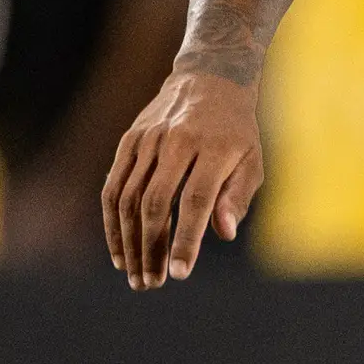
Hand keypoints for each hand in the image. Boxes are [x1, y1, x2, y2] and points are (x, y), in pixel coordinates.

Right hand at [103, 68, 265, 287]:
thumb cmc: (236, 133)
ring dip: (128, 242)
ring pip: (129, 198)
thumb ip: (237, 198)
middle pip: (155, 203)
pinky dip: (112, 222)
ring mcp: (148, 140)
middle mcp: (176, 142)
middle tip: (152, 283)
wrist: (208, 80)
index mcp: (213, 149)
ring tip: (135, 276)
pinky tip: (119, 251)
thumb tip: (224, 234)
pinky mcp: (129, 141)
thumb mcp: (251, 162)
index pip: (196, 200)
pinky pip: (113, 186)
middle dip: (151, 249)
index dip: (186, 239)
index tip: (179, 274)